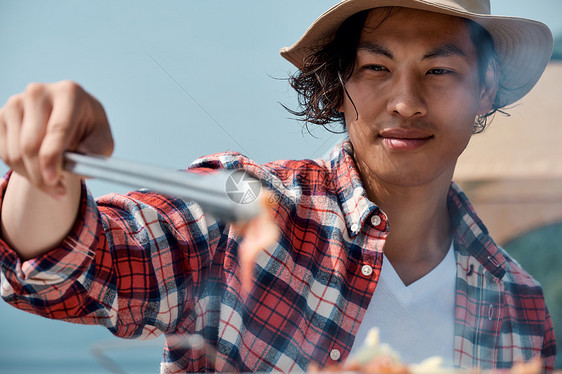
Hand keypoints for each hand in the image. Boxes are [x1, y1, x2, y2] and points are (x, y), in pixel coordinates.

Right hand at [0, 80, 113, 196]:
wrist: (70, 120)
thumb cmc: (89, 132)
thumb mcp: (103, 140)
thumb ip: (96, 151)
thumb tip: (78, 164)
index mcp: (69, 93)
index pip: (57, 129)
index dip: (53, 158)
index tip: (54, 180)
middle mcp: (39, 92)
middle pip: (31, 144)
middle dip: (43, 175)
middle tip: (59, 191)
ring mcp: (16, 102)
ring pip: (16, 153)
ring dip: (33, 177)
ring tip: (53, 183)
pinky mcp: (1, 115)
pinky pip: (5, 153)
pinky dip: (22, 171)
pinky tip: (39, 172)